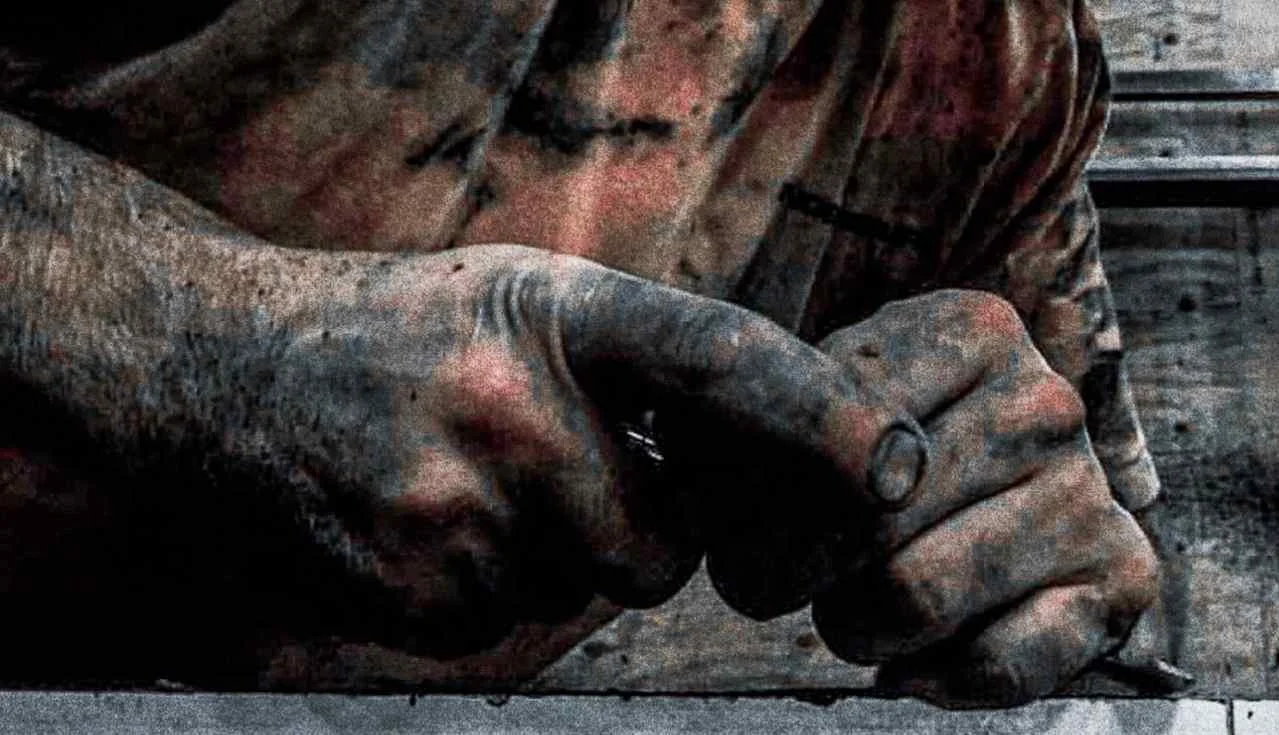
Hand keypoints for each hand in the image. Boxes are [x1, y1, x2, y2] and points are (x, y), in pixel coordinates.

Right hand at [229, 245, 927, 656]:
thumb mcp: (526, 299)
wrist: (224, 368)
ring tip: (469, 483)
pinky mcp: (409, 587)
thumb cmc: (409, 334)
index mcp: (558, 310)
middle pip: (656, 544)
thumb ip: (644, 364)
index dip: (821, 413)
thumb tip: (779, 461)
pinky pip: (506, 626)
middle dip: (632, 531)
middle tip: (551, 468)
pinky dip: (485, 590)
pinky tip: (426, 523)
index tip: (899, 465)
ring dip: (551, 556)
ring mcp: (453, 503)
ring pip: (581, 591)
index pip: (721, 357)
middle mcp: (511, 403)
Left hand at [694, 290, 1158, 708]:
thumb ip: (772, 407)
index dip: (749, 484)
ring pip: (913, 595)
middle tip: (762, 580)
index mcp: (974, 330)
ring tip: (846, 610)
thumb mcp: (837, 395)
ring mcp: (1088, 494)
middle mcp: (1044, 404)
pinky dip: (937, 677)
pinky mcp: (1121, 582)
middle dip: (781, 567)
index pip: (830, 413)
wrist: (1023, 502)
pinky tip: (913, 660)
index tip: (721, 517)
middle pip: (864, 515)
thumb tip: (679, 447)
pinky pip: (1003, 665)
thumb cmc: (893, 451)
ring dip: (852, 624)